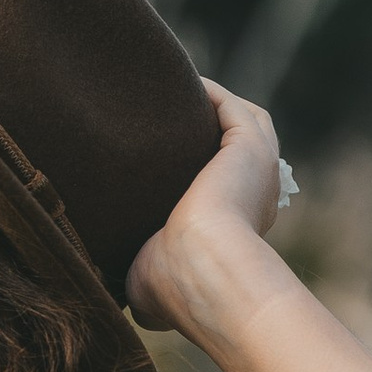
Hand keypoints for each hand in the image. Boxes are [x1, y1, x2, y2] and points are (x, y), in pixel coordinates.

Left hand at [125, 80, 286, 336]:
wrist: (200, 271)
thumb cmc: (173, 287)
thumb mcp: (148, 282)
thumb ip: (137, 272)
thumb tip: (113, 287)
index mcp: (238, 225)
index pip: (225, 185)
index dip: (197, 169)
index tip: (161, 159)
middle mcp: (255, 196)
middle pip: (242, 146)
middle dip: (212, 128)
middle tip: (168, 116)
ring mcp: (258, 168)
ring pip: (247, 121)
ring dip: (215, 104)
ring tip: (173, 91)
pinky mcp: (250, 146)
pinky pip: (232, 108)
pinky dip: (209, 93)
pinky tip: (177, 83)